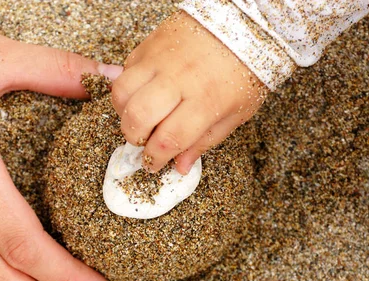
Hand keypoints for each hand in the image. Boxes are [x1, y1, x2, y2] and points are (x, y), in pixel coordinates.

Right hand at [111, 11, 267, 173]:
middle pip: (138, 117)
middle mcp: (179, 80)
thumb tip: (180, 167)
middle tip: (144, 141)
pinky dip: (128, 88)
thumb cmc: (245, 71)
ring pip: (123, 92)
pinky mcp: (150, 44)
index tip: (153, 164)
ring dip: (124, 112)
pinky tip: (143, 93)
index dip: (155, 158)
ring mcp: (161, 59)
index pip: (167, 139)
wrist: (244, 24)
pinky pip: (125, 70)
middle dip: (135, 138)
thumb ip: (205, 141)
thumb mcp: (235, 114)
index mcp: (205, 101)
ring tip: (138, 117)